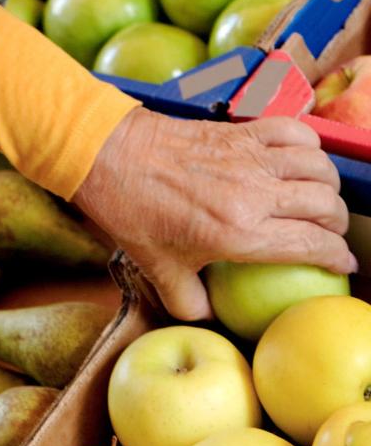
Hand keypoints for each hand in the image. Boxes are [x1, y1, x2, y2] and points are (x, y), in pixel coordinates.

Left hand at [73, 107, 356, 319]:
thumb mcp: (156, 268)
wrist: (104, 152)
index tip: (341, 264)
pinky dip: (306, 143)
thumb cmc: (127, 209)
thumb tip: (207, 315)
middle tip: (323, 232)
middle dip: (336, 224)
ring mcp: (247, 157)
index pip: (315, 245)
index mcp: (241, 233)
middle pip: (327, 205)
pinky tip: (297, 157)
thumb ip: (188, 300)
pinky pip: (291, 129)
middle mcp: (254, 193)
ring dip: (326, 183)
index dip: (338, 258)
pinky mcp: (237, 130)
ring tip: (314, 196)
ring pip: (318, 167)